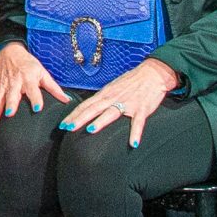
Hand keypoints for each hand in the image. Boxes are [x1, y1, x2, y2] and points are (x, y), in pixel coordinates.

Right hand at [0, 40, 68, 126]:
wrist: (9, 53)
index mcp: (28, 78)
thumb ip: (54, 88)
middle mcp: (14, 83)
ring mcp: (3, 87)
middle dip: (10, 104)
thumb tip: (67, 100)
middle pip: (12, 94)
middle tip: (9, 114)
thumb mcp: (43, 72)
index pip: (33, 89)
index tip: (38, 108)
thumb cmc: (28, 64)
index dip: (35, 98)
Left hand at [60, 58, 180, 146]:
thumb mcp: (113, 87)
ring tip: (91, 130)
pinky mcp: (142, 109)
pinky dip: (136, 133)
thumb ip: (102, 98)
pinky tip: (133, 143)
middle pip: (93, 109)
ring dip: (101, 121)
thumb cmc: (132, 81)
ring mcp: (128, 103)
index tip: (63, 124)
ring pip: (112, 113)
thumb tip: (90, 107)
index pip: (86, 105)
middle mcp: (113, 98)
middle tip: (68, 128)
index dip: (73, 114)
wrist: (153, 73)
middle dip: (79, 119)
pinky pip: (138, 122)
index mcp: (105, 94)